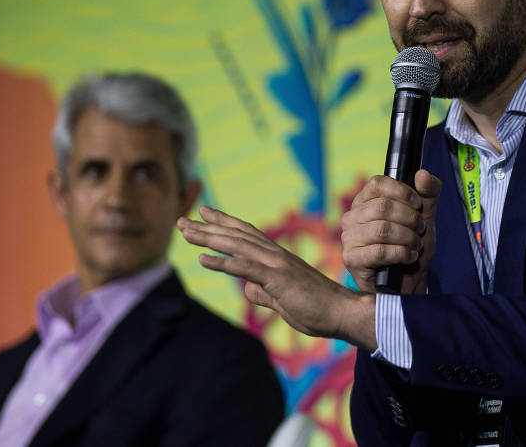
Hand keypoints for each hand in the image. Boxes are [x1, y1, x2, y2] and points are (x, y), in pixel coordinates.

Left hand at [179, 206, 376, 348]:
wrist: (343, 313)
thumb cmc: (317, 308)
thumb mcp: (283, 300)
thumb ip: (264, 292)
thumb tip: (248, 289)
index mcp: (277, 258)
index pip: (245, 234)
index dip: (224, 222)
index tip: (203, 213)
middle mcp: (275, 255)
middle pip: (236, 234)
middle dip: (207, 227)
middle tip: (182, 220)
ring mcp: (276, 265)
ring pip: (237, 245)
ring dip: (209, 238)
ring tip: (186, 232)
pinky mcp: (278, 279)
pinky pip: (245, 268)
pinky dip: (222, 262)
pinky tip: (202, 260)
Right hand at [340, 169, 440, 294]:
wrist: (409, 282)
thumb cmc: (411, 245)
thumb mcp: (425, 216)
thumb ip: (428, 193)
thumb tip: (422, 174)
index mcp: (365, 201)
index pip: (377, 183)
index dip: (402, 191)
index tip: (417, 205)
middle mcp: (352, 217)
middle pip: (382, 206)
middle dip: (410, 219)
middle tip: (420, 229)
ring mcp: (349, 238)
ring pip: (382, 229)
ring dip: (408, 238)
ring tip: (416, 245)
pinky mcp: (352, 259)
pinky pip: (380, 251)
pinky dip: (402, 254)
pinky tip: (409, 257)